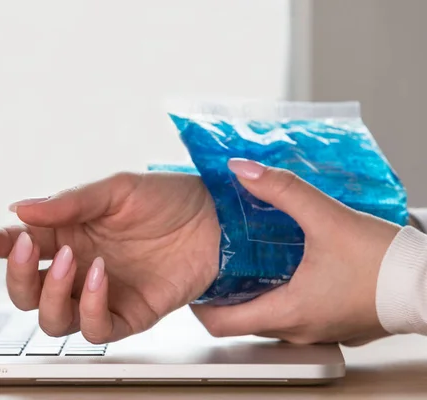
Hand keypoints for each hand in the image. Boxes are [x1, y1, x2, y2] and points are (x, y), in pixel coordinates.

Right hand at [0, 172, 219, 342]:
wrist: (214, 218)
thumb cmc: (166, 199)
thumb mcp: (116, 190)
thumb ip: (69, 202)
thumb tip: (21, 210)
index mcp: (69, 234)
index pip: (22, 247)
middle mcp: (79, 267)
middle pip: (27, 294)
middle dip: (19, 276)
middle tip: (30, 248)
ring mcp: (102, 293)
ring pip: (53, 319)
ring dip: (53, 294)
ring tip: (73, 261)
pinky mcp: (129, 313)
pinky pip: (95, 328)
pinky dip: (88, 308)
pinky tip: (99, 278)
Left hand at [191, 159, 400, 345]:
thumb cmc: (384, 262)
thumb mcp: (327, 217)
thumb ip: (282, 190)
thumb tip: (241, 170)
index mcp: (287, 312)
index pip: (221, 324)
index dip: (199, 305)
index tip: (193, 281)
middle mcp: (298, 329)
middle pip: (243, 319)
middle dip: (226, 293)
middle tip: (218, 263)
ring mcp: (317, 330)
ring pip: (269, 317)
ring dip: (254, 292)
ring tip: (247, 260)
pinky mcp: (333, 323)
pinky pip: (295, 314)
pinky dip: (281, 294)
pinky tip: (286, 267)